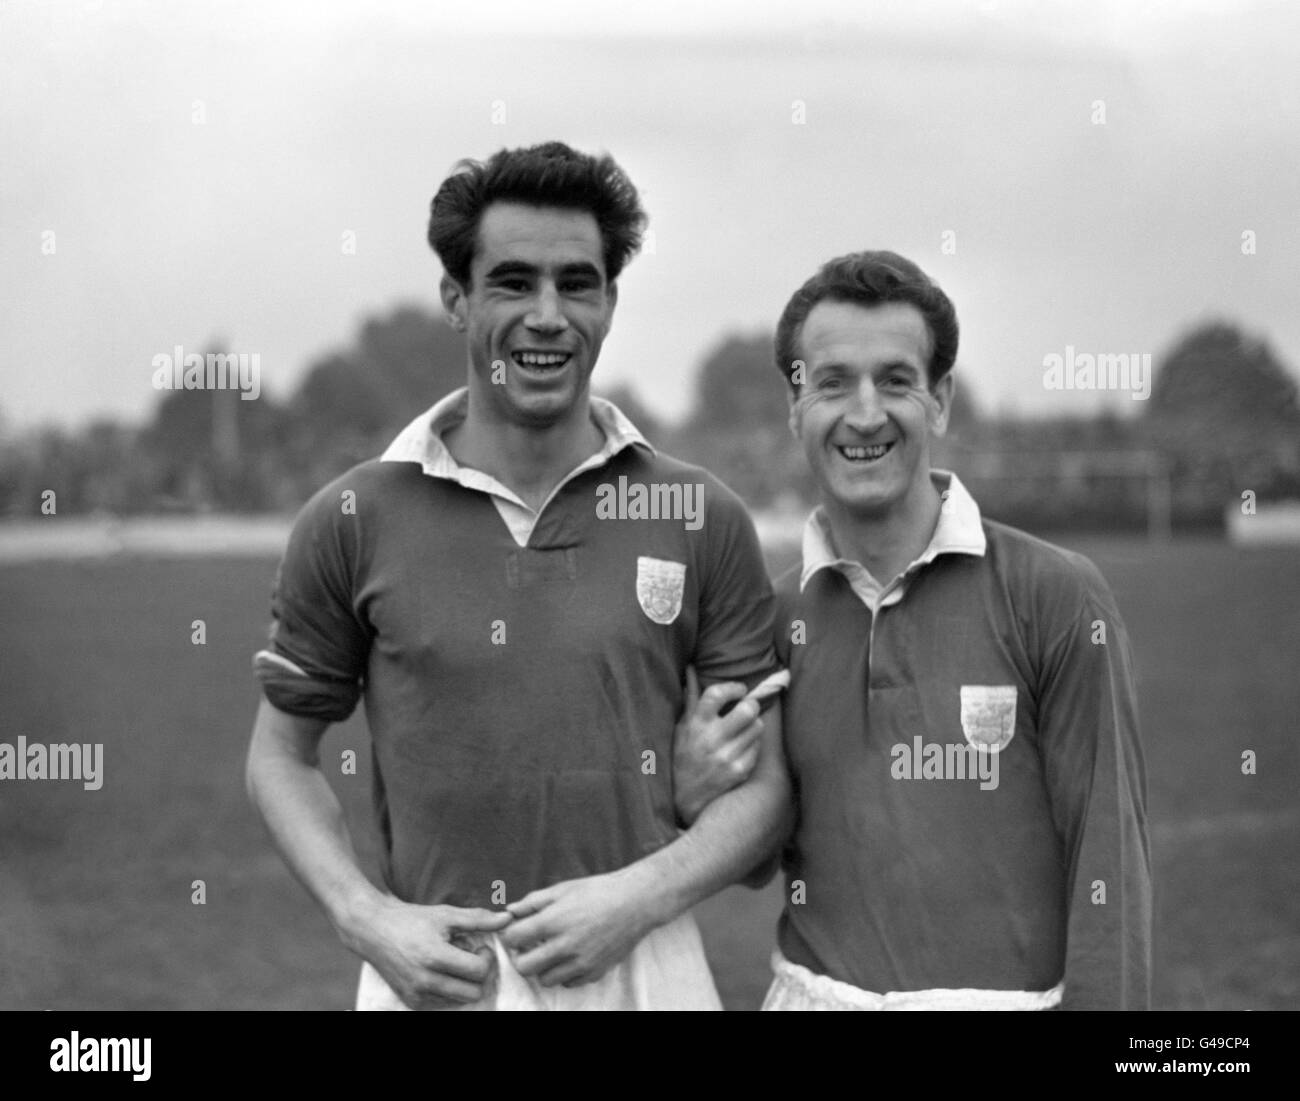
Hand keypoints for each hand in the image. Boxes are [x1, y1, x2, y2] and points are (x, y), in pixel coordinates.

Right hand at [344, 895, 512, 1008]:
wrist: (373, 931)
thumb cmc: (412, 919)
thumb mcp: (446, 915)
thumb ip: (479, 920)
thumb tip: (508, 919)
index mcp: (435, 956)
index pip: (479, 972)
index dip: (486, 958)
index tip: (479, 947)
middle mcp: (425, 980)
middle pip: (473, 992)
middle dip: (478, 975)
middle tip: (469, 957)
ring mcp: (417, 994)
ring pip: (460, 1000)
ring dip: (463, 983)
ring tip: (453, 963)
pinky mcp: (411, 1002)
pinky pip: (444, 1004)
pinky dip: (449, 990)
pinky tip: (440, 972)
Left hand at [500, 868, 658, 987]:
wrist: (635, 903)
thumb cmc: (598, 891)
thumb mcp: (563, 889)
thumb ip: (533, 902)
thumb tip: (509, 911)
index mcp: (554, 921)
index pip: (513, 939)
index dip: (511, 935)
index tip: (518, 932)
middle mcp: (565, 946)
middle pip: (524, 967)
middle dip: (522, 957)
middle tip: (531, 946)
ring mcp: (581, 963)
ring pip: (545, 980)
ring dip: (544, 967)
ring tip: (552, 951)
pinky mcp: (595, 972)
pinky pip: (568, 983)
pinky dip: (565, 973)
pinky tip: (571, 956)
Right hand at [672, 667, 763, 826]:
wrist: (684, 799)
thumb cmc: (682, 756)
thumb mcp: (682, 727)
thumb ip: (690, 697)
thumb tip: (691, 668)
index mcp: (695, 724)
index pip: (717, 694)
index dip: (733, 687)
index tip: (738, 690)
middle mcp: (712, 739)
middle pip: (748, 709)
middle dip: (750, 705)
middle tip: (746, 709)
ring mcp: (727, 756)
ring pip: (757, 727)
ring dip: (753, 725)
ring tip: (742, 731)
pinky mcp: (740, 771)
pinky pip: (758, 747)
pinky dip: (752, 745)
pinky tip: (740, 749)